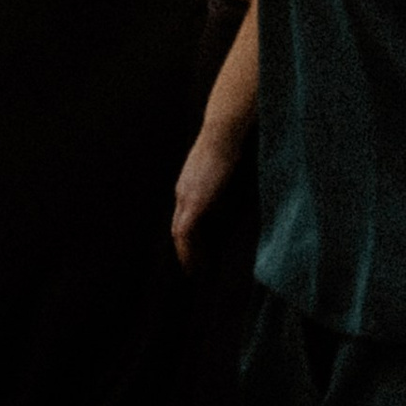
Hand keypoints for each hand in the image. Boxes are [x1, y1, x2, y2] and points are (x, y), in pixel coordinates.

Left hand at [172, 110, 243, 266]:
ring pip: (178, 234)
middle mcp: (182, 192)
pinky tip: (193, 264)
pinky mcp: (193, 203)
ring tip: (194, 271)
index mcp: (188, 184)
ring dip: (185, 254)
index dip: (188, 235)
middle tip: (193, 267)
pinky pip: (184, 233)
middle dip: (185, 249)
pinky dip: (187, 250)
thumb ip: (220, 182)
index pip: (183, 216)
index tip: (196, 250)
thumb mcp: (220, 167)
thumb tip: (227, 194)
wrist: (222, 134)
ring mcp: (185, 197)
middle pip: (178, 227)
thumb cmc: (227, 144)